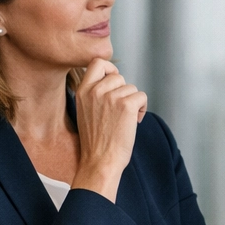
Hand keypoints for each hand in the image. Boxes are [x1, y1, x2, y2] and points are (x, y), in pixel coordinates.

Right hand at [72, 59, 146, 201]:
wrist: (100, 161)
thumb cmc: (95, 141)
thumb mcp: (85, 111)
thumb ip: (95, 94)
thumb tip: (113, 79)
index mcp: (82, 91)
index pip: (97, 62)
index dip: (109, 69)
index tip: (114, 81)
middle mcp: (95, 91)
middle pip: (119, 76)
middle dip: (123, 92)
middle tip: (119, 111)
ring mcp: (111, 97)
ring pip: (132, 88)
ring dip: (133, 102)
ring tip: (124, 120)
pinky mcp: (126, 105)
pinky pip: (142, 96)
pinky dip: (142, 109)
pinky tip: (133, 122)